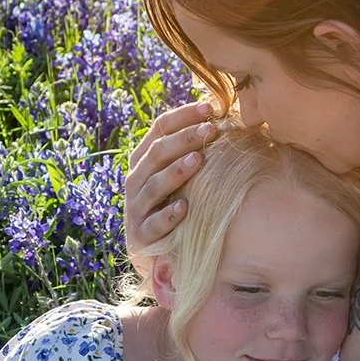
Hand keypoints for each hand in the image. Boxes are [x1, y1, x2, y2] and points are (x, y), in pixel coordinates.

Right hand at [126, 100, 217, 267]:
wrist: (155, 253)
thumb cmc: (175, 205)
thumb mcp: (181, 176)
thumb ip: (192, 150)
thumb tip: (222, 118)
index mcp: (144, 160)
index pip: (159, 129)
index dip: (183, 116)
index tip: (209, 107)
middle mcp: (136, 180)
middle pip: (156, 154)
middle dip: (183, 139)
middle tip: (210, 130)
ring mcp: (136, 209)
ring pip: (153, 186)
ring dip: (176, 172)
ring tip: (198, 161)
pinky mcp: (141, 236)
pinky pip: (153, 225)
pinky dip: (168, 216)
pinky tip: (185, 208)